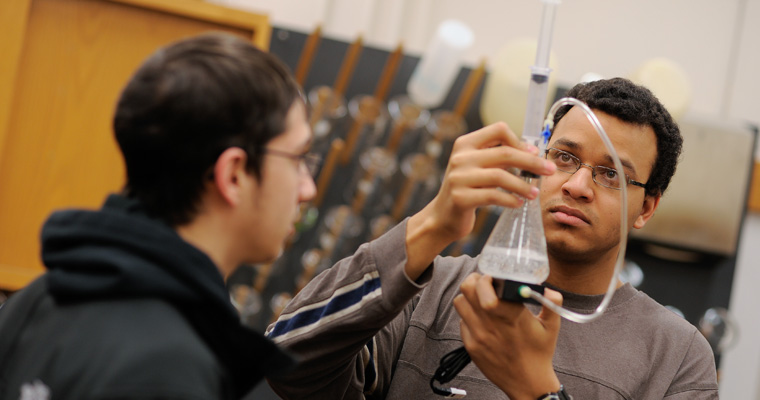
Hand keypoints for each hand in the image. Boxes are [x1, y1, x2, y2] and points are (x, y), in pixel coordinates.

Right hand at [404, 123, 555, 278]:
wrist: (442, 217)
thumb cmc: (467, 190)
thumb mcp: (477, 167)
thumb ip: (497, 157)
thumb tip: (532, 151)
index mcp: (465, 144)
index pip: (498, 130)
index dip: (519, 140)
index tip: (533, 152)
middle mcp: (460, 158)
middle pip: (505, 153)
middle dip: (532, 162)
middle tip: (549, 170)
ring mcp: (458, 178)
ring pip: (501, 176)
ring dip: (523, 185)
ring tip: (534, 194)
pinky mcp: (460, 198)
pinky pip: (493, 196)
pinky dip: (510, 200)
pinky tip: (518, 203)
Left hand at [453, 273, 562, 399]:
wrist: (528, 383)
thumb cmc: (540, 353)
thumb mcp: (551, 327)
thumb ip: (552, 303)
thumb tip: (549, 289)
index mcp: (511, 314)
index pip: (485, 284)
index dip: (487, 277)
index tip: (494, 279)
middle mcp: (491, 323)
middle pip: (467, 288)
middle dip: (474, 281)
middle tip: (483, 284)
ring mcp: (479, 335)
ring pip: (459, 302)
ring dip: (468, 298)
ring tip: (479, 300)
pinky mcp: (471, 346)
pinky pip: (462, 322)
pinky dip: (469, 317)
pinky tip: (481, 321)